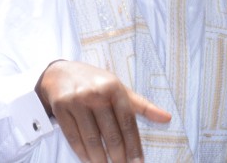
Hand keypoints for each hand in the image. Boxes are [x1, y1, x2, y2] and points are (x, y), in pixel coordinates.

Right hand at [35, 60, 170, 162]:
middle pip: (111, 133)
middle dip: (119, 156)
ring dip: (100, 159)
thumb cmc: (95, 83)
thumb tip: (167, 118)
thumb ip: (142, 105)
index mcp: (113, 87)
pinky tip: (90, 160)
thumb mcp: (119, 88)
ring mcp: (76, 101)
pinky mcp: (61, 109)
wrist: (59, 73)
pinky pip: (74, 138)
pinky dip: (83, 153)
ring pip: (92, 139)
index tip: (138, 162)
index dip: (134, 145)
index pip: (128, 122)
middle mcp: (95, 93)